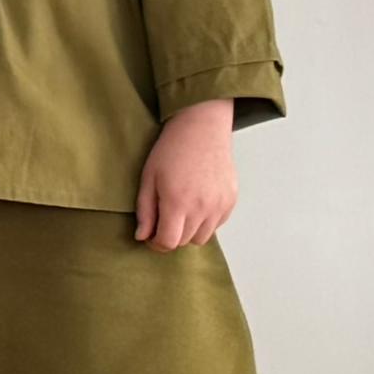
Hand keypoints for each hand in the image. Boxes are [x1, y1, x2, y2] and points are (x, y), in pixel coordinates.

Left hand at [137, 98, 239, 248]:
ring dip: (188, 231)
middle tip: (162, 220)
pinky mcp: (231, 201)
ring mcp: (220, 205)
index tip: (150, 236)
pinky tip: (195, 204)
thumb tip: (142, 236)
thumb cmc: (171, 150)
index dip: (156, 243)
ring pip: (202, 237)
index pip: (168, 242)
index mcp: (178, 203)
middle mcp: (202, 208)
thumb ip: (145, 211)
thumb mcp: (148, 178)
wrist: (201, 129)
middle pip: (184, 241)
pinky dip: (205, 222)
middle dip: (170, 236)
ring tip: (179, 211)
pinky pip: (216, 225)